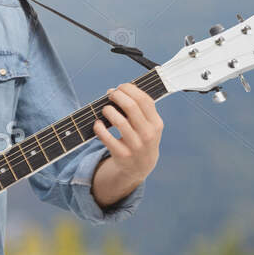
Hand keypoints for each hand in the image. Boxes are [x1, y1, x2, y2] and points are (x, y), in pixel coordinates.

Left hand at [91, 82, 162, 202]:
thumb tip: (120, 90)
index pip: (144, 100)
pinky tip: (97, 124)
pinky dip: (99, 128)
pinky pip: (107, 137)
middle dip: (118, 96)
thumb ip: (141, 109)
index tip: (120, 87)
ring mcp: (135, 145)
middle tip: (110, 94)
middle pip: (132, 107)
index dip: (129, 89)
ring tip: (105, 109)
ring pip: (119, 121)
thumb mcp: (149, 125)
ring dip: (108, 110)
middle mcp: (148, 134)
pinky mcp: (122, 154)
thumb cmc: (142, 139)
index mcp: (156, 124)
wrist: (140, 167)